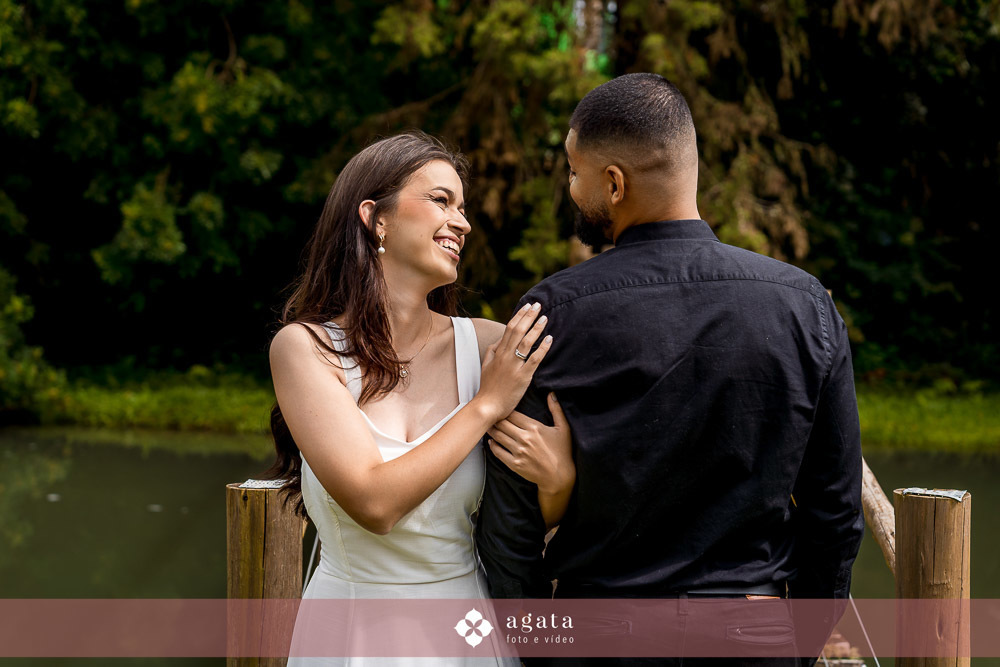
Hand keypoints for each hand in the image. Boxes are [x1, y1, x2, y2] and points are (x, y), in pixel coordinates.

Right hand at [476, 303, 552, 421]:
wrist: (487, 406)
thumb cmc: (487, 387)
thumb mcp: (486, 365)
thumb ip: (493, 350)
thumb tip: (501, 339)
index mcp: (498, 352)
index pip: (509, 328)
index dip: (519, 315)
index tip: (528, 306)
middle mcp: (506, 356)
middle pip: (518, 331)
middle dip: (529, 316)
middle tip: (539, 305)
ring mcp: (514, 366)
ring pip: (526, 342)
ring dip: (536, 328)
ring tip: (545, 318)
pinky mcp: (522, 377)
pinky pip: (534, 360)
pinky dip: (542, 348)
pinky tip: (549, 339)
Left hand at [487, 393, 574, 494]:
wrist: (559, 476)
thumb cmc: (563, 452)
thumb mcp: (564, 429)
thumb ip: (557, 410)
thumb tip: (551, 394)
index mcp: (534, 428)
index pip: (512, 414)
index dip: (505, 410)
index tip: (501, 408)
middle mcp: (524, 438)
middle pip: (502, 424)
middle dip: (495, 418)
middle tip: (489, 415)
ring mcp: (518, 452)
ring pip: (498, 436)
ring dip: (491, 430)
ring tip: (488, 426)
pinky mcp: (514, 464)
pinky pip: (498, 452)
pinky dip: (492, 446)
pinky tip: (491, 442)